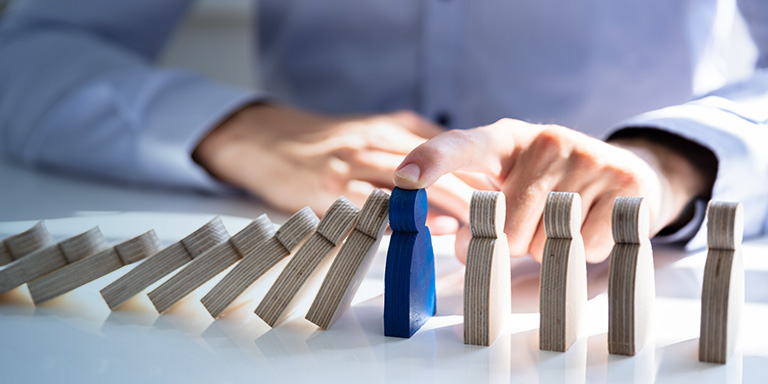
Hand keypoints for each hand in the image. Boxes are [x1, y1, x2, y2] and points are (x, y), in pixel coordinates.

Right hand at [193, 104, 474, 233]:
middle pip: (437, 167)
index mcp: (392, 127)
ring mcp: (354, 163)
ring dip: (445, 208)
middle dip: (470, 193)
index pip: (446, 148)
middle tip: (495, 217)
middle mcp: (377, 141)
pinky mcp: (331, 188)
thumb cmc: (327, 141)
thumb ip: (411, 144)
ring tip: (472, 228)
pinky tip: (425, 232)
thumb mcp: (372, 129)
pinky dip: (403, 221)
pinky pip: (374, 207)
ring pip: (411, 186)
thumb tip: (452, 171)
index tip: (499, 194)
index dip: (475, 171)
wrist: (268, 138)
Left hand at [393, 119, 713, 262]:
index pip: (462, 146)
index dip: (432, 161)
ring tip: (562, 221)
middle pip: (507, 225)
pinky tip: (594, 224)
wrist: (625, 171)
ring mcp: (589, 159)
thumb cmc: (548, 184)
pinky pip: (588, 246)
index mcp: (507, 140)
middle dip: (514, 241)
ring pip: (546, 241)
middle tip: (531, 223)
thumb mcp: (510, 181)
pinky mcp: (625, 184)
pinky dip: (587, 250)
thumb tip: (464, 245)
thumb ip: (477, 211)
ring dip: (548, 248)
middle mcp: (546, 141)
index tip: (405, 179)